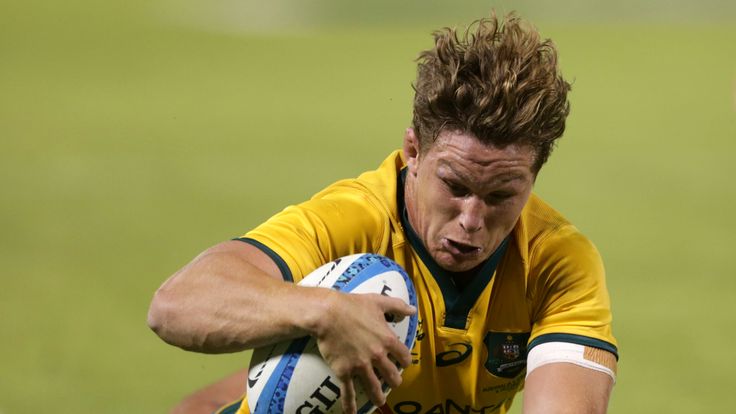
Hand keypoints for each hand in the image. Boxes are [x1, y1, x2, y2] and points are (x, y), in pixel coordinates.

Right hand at [314, 291, 415, 413]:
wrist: (327, 313)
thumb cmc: (352, 305)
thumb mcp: (378, 301)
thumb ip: (397, 306)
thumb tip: (412, 310)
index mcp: (387, 339)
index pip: (404, 357)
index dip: (405, 361)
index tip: (403, 363)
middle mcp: (377, 356)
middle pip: (393, 376)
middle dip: (394, 381)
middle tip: (393, 382)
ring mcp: (361, 366)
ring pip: (375, 388)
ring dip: (379, 396)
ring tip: (380, 400)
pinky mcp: (345, 371)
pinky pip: (348, 392)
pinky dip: (350, 405)